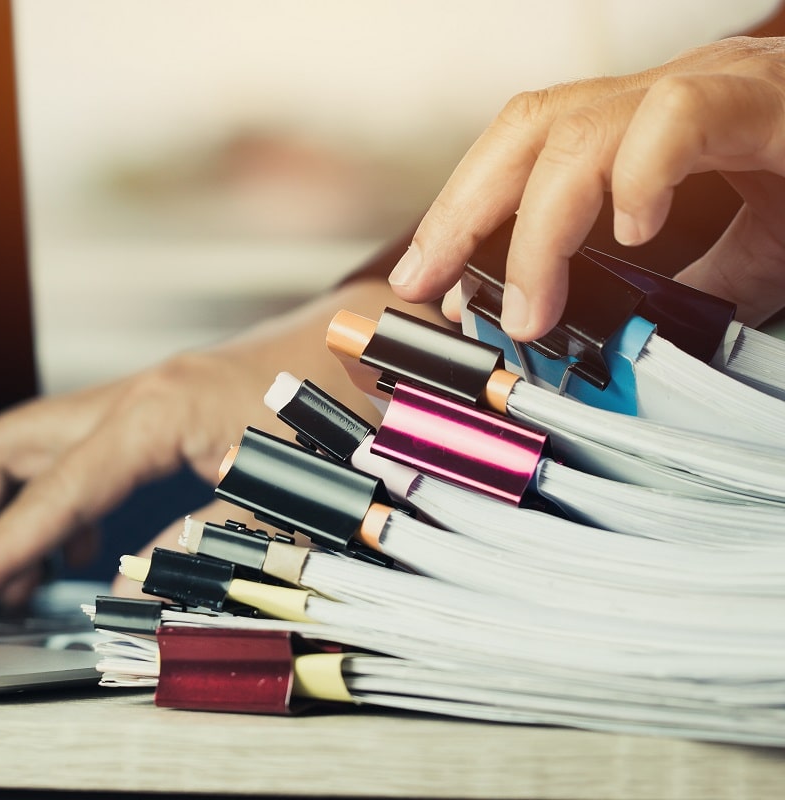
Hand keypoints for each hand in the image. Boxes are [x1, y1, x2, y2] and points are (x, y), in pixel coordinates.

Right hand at [0, 278, 427, 619]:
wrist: (385, 341)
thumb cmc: (353, 405)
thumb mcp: (290, 492)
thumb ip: (210, 547)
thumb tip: (133, 585)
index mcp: (154, 414)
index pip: (46, 497)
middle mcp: (132, 396)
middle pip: (3, 451)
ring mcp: (141, 398)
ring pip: (32, 449)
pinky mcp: (158, 413)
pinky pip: (76, 456)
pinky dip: (54, 507)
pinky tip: (70, 557)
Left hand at [387, 35, 784, 339]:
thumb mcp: (753, 256)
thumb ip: (684, 289)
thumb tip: (621, 338)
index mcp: (654, 127)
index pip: (531, 147)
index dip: (468, 206)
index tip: (427, 278)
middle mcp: (672, 96)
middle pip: (530, 125)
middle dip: (463, 208)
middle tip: (426, 282)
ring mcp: (720, 86)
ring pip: (585, 126)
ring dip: (538, 222)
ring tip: (529, 306)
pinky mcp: (769, 98)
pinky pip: (683, 113)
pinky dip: (643, 173)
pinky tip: (630, 231)